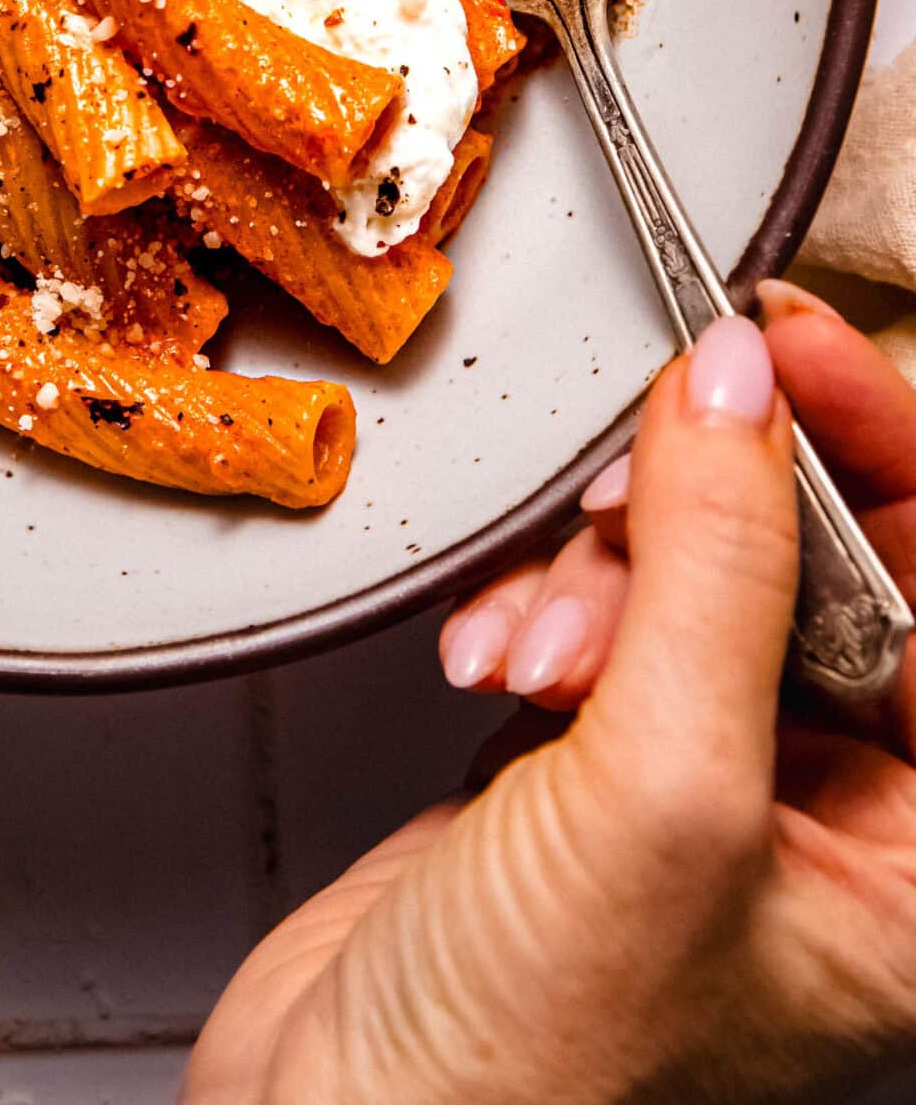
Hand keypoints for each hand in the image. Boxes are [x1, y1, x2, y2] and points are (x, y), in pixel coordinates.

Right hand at [187, 286, 915, 1103]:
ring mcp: (705, 790)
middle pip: (822, 565)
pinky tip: (498, 663)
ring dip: (605, 571)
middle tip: (646, 464)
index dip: (891, 451)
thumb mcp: (660, 795)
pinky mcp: (590, 764)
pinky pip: (601, 612)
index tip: (793, 344)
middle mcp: (834, 826)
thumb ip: (716, 568)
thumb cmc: (529, 1077)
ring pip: (697, 573)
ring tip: (545, 649)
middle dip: (713, 514)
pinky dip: (542, 609)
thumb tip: (739, 392)